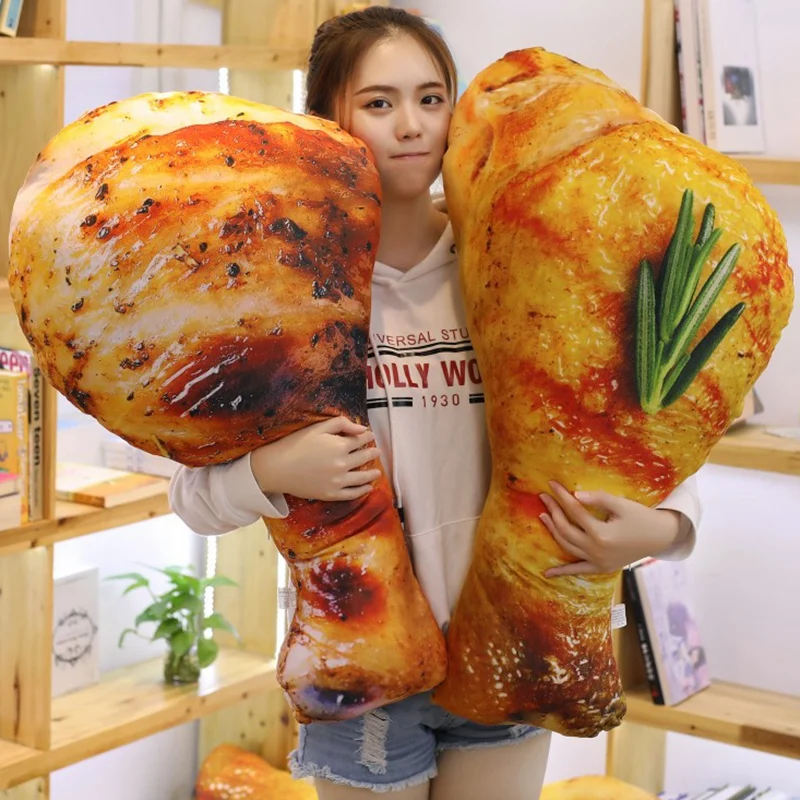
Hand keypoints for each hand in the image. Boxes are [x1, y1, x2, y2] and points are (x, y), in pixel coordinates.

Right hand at [250, 416, 381, 501]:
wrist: (277, 468)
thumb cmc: (295, 444)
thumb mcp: (317, 427)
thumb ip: (341, 424)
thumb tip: (362, 428)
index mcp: (340, 446)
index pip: (360, 440)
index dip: (367, 436)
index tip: (370, 435)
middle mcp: (342, 464)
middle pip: (364, 457)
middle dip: (372, 453)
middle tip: (377, 451)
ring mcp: (338, 481)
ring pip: (362, 477)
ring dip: (372, 473)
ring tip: (377, 472)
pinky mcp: (331, 494)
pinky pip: (352, 494)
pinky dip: (362, 491)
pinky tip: (368, 488)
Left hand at [539, 481, 681, 576]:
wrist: (660, 537)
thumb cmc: (641, 517)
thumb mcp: (621, 504)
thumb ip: (598, 498)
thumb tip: (575, 495)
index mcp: (602, 534)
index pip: (575, 511)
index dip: (562, 496)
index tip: (552, 484)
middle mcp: (597, 551)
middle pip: (566, 529)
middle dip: (553, 511)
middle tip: (544, 496)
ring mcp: (598, 562)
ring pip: (567, 546)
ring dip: (553, 531)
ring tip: (543, 516)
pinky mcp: (601, 568)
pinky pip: (577, 570)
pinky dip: (562, 571)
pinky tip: (547, 573)